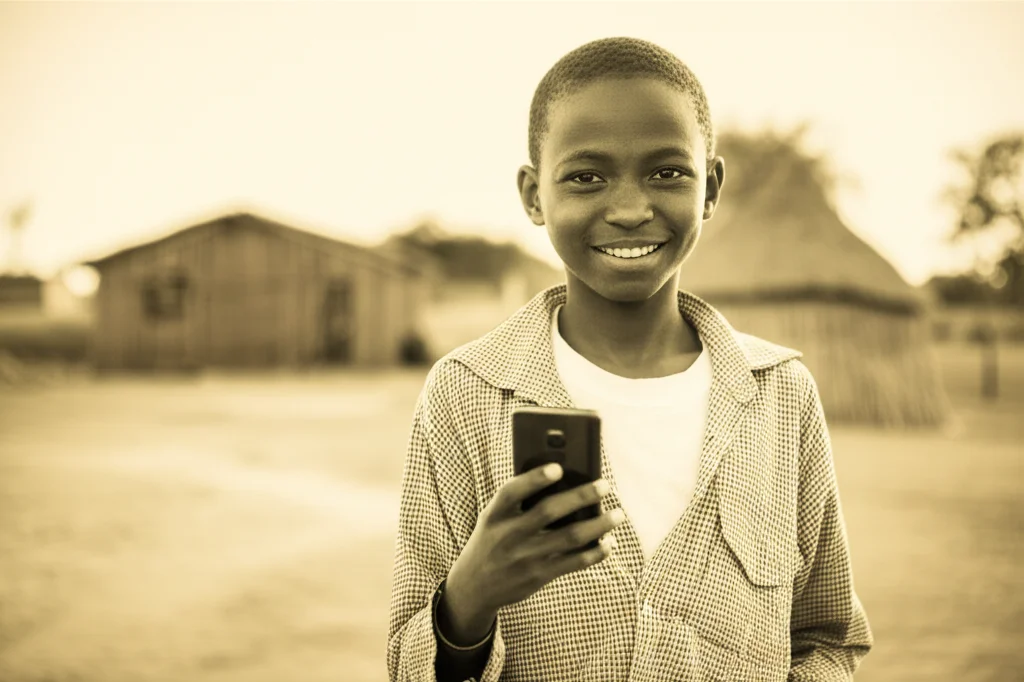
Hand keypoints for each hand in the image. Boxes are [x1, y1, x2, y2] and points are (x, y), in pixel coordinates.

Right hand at [440, 464, 623, 643]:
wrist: (474, 586)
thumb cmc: (493, 539)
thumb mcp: (494, 519)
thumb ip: (519, 502)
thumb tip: (567, 482)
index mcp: (495, 515)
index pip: (512, 492)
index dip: (534, 479)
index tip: (558, 468)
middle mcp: (509, 535)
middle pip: (548, 511)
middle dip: (580, 496)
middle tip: (605, 485)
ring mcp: (525, 557)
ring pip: (569, 537)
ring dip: (598, 525)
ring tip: (618, 514)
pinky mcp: (539, 576)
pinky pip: (574, 563)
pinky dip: (595, 552)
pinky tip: (609, 542)